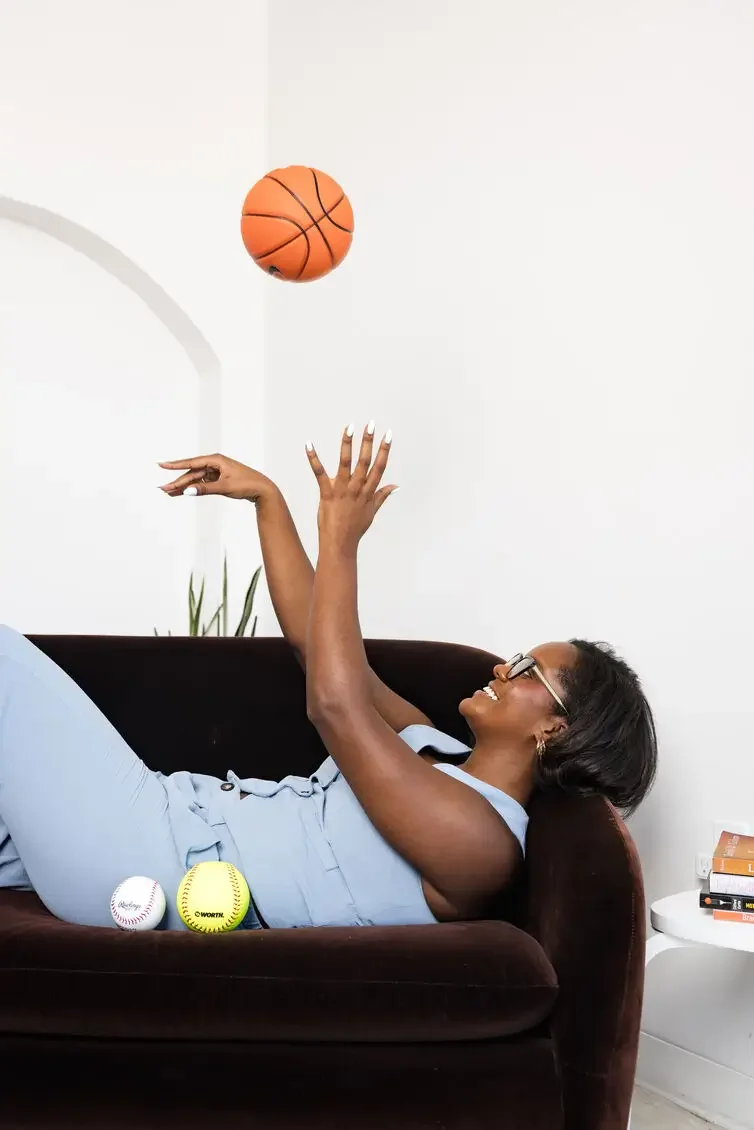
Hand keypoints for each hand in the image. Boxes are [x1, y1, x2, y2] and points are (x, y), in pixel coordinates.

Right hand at [158, 453, 275, 502]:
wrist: (262, 489)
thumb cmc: (246, 484)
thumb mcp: (224, 487)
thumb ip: (205, 489)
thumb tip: (188, 491)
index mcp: (216, 460)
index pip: (192, 462)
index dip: (175, 465)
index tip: (162, 465)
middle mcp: (214, 464)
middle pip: (191, 473)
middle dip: (177, 481)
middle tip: (163, 489)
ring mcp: (215, 472)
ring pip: (195, 479)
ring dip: (183, 487)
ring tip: (169, 493)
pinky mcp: (217, 480)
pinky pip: (201, 484)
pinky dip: (193, 489)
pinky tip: (182, 493)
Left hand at [306, 424, 397, 551]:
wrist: (340, 544)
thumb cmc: (355, 528)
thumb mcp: (372, 512)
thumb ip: (382, 496)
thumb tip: (396, 486)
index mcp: (368, 492)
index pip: (379, 467)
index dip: (385, 450)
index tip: (388, 435)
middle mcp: (357, 489)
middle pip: (365, 461)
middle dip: (368, 441)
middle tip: (370, 424)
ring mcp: (342, 490)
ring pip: (346, 463)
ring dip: (347, 445)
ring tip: (349, 427)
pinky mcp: (327, 494)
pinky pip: (319, 474)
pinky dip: (314, 458)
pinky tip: (309, 444)